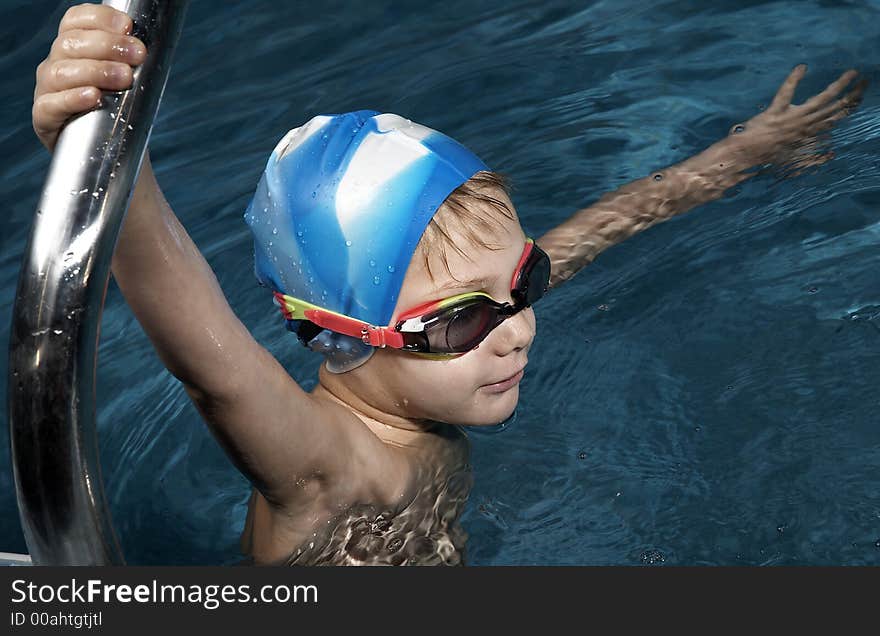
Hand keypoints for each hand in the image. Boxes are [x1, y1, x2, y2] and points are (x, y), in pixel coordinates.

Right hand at [32, 3, 146, 151]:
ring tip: (125, 78)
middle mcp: (55, 65)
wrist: (115, 153)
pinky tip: (94, 96)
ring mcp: (46, 91)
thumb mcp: (130, 82)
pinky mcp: (44, 119)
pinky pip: (51, 104)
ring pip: (61, 72)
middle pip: (71, 44)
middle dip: (108, 46)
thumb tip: (151, 45)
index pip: (75, 21)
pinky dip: (73, 99)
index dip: (99, 18)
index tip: (128, 26)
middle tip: (139, 54)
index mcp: (73, 49)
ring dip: (96, 71)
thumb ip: (134, 61)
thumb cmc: (123, 112)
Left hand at [726, 64, 867, 176]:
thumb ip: (814, 158)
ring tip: (851, 74)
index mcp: (808, 134)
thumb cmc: (767, 157)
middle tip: (864, 81)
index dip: (848, 107)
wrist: (746, 157)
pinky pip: (786, 94)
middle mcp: (804, 125)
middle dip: (851, 94)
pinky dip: (793, 80)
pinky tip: (801, 67)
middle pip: (834, 108)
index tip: (858, 96)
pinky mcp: (775, 113)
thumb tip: (832, 153)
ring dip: (838, 86)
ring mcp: (791, 119)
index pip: (834, 118)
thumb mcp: (794, 161)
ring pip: (821, 100)